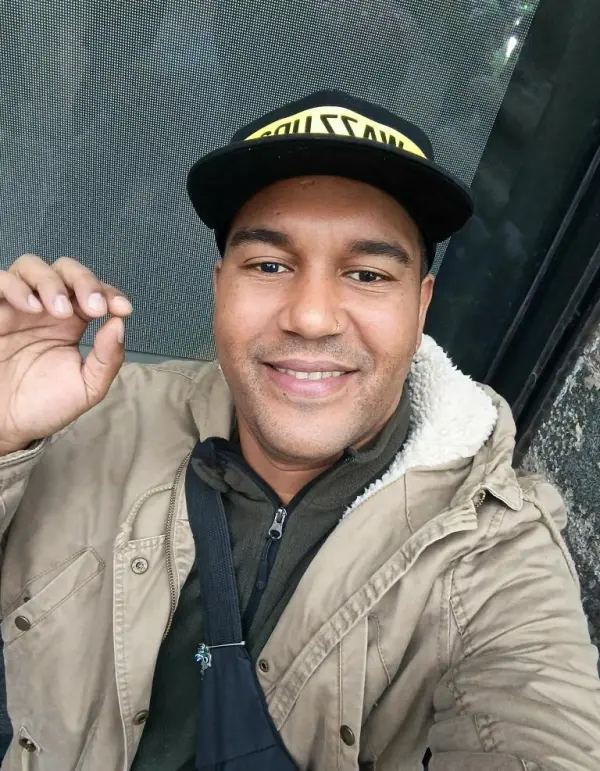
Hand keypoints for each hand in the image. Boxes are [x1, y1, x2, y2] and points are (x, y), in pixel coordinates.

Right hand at [0, 254, 132, 454]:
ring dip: (52, 282)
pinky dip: (17, 287)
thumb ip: (108, 358)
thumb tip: (120, 323)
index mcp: (71, 323)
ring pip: (31, 266)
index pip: (93, 291)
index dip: (109, 293)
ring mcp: (16, 307)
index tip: (122, 309)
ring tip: (61, 311)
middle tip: (93, 308)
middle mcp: (45, 309)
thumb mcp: (87, 388)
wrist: (6, 426)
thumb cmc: (43, 406)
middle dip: (84, 281)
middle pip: (65, 269)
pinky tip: (33, 308)